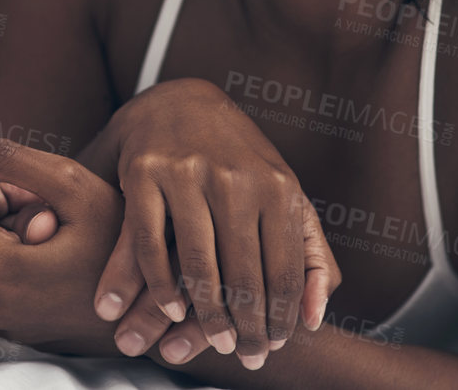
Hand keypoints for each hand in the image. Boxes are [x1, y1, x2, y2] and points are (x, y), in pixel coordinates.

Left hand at [0, 136, 127, 356]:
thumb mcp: (72, 186)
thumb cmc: (123, 242)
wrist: (162, 302)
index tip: (45, 201)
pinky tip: (65, 269)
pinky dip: (27, 269)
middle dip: (14, 221)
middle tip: (61, 226)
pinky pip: (5, 287)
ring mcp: (6, 327)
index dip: (7, 194)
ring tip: (66, 247)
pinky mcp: (21, 335)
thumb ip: (12, 161)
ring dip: (21, 244)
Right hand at [94, 78, 341, 369]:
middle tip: (244, 354)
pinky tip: (168, 308)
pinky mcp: (144, 172)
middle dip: (246, 326)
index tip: (274, 347)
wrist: (179, 103)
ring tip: (211, 341)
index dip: (281, 318)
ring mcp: (187, 174)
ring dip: (204, 315)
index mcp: (277, 186)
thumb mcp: (285, 195)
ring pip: (198, 264)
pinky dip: (157, 284)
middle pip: (244, 275)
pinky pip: (149, 242)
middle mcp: (235, 178)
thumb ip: (310, 256)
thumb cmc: (240, 163)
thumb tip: (314, 319)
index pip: (284, 272)